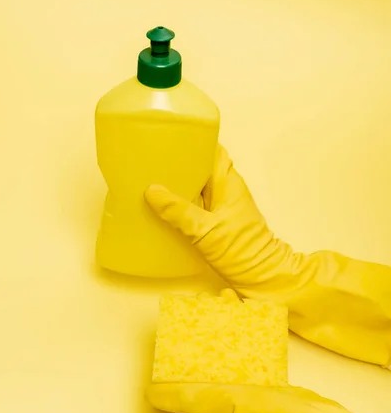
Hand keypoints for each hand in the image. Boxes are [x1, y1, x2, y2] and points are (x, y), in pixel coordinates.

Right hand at [145, 145, 390, 366]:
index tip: (170, 135)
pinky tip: (161, 206)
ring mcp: (221, 205)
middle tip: (151, 157)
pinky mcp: (216, 221)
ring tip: (150, 177)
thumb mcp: (206, 231)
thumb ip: (179, 211)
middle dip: (179, 160)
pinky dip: (180, 200)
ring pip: (197, 184)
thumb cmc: (242, 251)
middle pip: (201, 165)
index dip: (194, 140)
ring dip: (179, 181)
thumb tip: (152, 190)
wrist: (263, 277)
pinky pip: (195, 203)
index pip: (212, 150)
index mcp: (229, 182)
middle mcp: (226, 189)